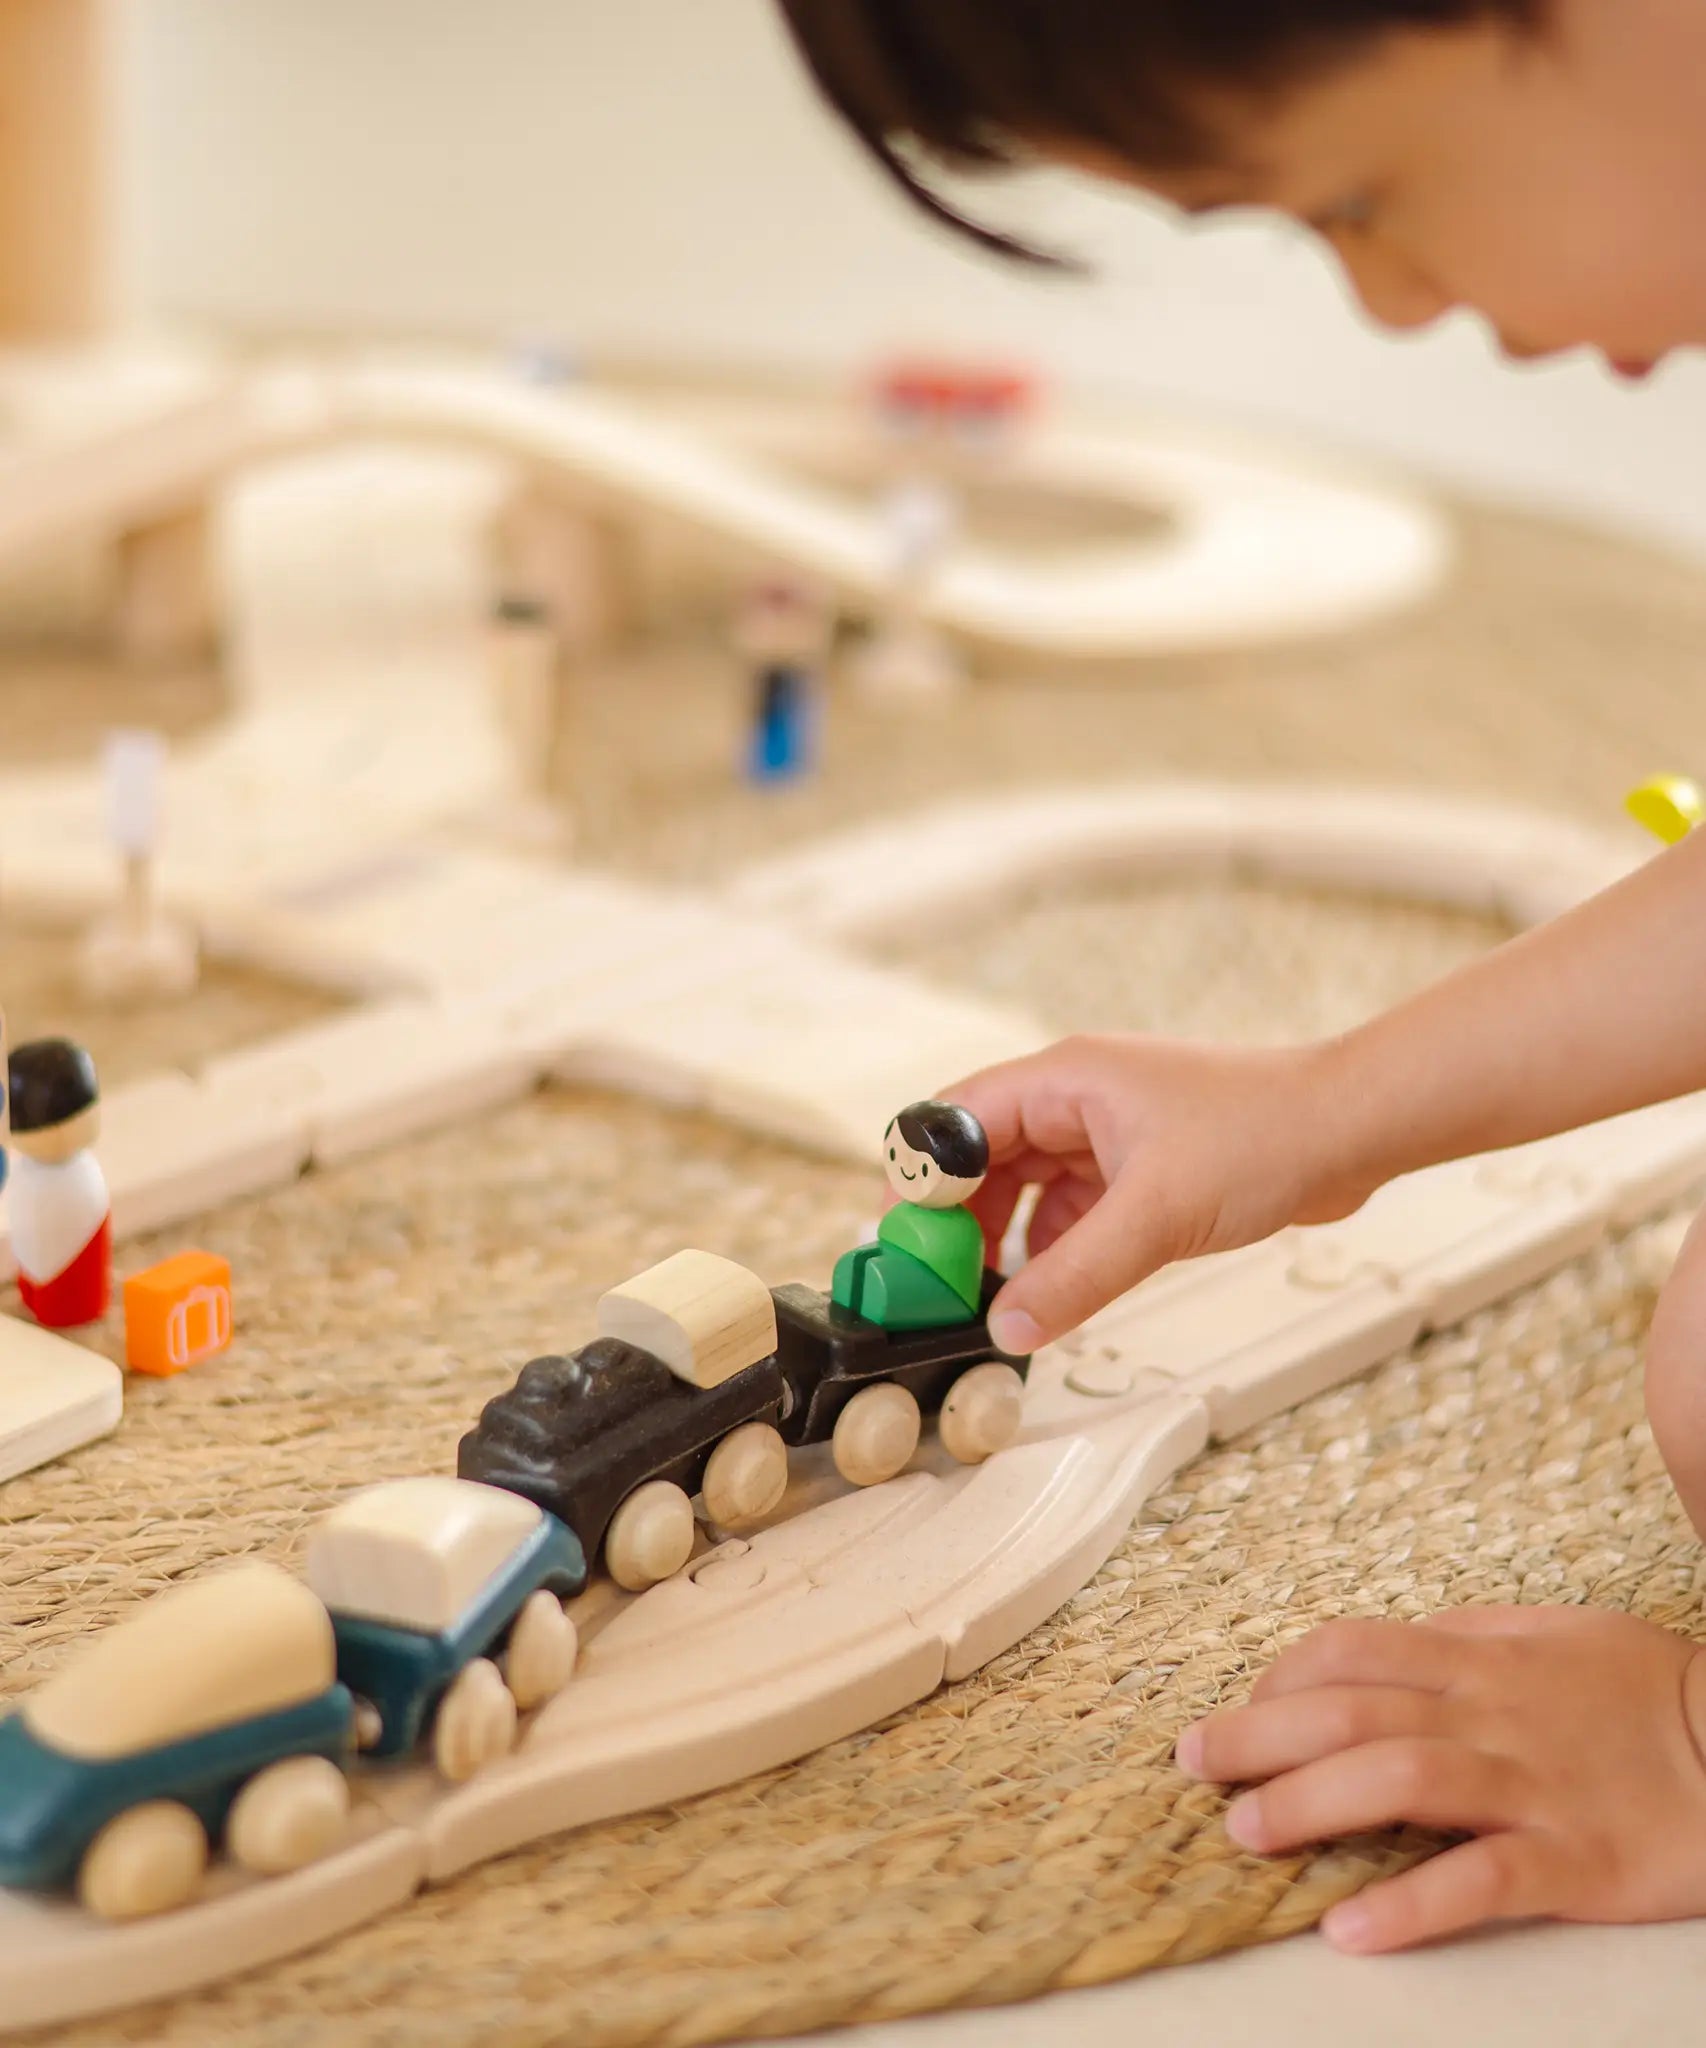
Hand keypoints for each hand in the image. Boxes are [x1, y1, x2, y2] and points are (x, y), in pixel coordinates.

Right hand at [946, 1032, 1370, 1353]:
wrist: (1352, 1130)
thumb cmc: (1266, 1137)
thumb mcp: (1156, 1216)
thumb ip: (1074, 1276)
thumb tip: (1006, 1329)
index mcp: (1064, 1079)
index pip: (955, 1121)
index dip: (924, 1183)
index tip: (911, 1251)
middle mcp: (1075, 1098)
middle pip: (981, 1157)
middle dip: (958, 1222)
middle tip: (944, 1290)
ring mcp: (1106, 1132)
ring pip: (1024, 1187)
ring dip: (1004, 1240)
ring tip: (992, 1301)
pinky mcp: (1137, 1167)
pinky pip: (1070, 1209)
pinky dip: (1053, 1248)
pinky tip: (1051, 1292)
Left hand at [1176, 1607, 1705, 1953]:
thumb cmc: (1642, 1690)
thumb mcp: (1552, 1632)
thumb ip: (1466, 1633)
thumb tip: (1386, 1643)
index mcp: (1479, 1659)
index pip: (1353, 1648)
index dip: (1281, 1675)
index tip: (1239, 1708)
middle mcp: (1492, 1715)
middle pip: (1353, 1709)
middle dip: (1259, 1733)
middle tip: (1194, 1762)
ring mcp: (1532, 1786)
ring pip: (1401, 1778)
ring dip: (1310, 1804)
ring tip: (1244, 1832)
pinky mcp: (1576, 1861)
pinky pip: (1482, 1881)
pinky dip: (1412, 1903)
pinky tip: (1350, 1927)